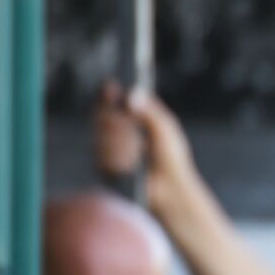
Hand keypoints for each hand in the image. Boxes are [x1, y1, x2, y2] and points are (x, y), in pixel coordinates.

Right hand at [94, 82, 200, 217]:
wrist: (169, 188)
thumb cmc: (171, 158)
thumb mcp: (164, 128)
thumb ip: (149, 110)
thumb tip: (131, 94)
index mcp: (130, 120)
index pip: (111, 102)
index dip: (108, 94)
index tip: (110, 87)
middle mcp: (116, 133)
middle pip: (102, 116)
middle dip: (117, 120)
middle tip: (132, 128)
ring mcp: (107, 149)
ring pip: (102, 135)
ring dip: (123, 142)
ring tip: (139, 152)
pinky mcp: (103, 167)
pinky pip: (104, 155)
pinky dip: (121, 158)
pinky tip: (132, 164)